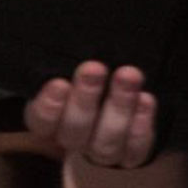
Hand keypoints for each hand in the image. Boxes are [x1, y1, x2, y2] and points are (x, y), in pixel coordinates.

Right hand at [25, 61, 158, 168]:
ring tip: (130, 76)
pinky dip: (140, 126)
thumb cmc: (81, 78)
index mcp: (47, 120)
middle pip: (75, 129)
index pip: (42, 120)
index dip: (49, 106)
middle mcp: (72, 139)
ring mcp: (100, 151)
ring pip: (106, 141)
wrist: (110, 105)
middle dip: (85, 98)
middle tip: (94, 69)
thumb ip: (65, 62)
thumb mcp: (65, 68)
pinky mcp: (128, 156)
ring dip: (119, 106)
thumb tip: (61, 31)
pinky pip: (134, 149)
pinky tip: (146, 100)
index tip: (59, 83)